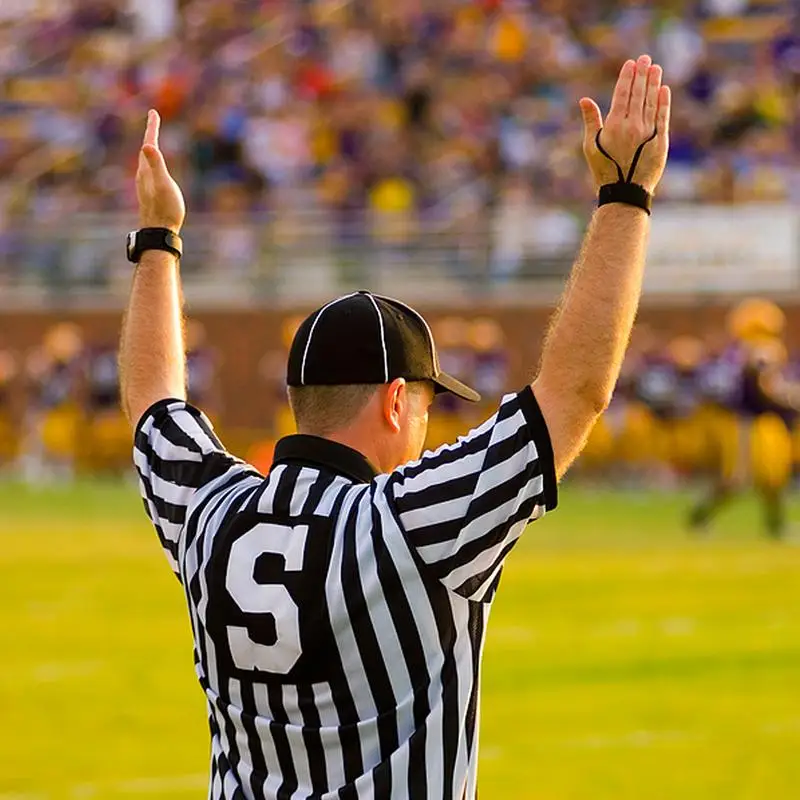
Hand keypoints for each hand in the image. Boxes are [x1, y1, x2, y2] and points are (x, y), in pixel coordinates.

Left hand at [136, 110, 184, 233]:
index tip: (153, 112)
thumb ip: (156, 165)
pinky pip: (150, 172)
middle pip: (145, 150)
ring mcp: (145, 186)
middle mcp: (143, 176)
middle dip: (150, 134)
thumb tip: (147, 145)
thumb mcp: (163, 185)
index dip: (152, 128)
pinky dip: (152, 162)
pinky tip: (154, 169)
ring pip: (145, 161)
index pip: (148, 143)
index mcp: (146, 170)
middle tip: (154, 121)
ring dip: (149, 149)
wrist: (159, 233)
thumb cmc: (165, 210)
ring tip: (152, 141)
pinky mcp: (150, 195)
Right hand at [579, 55, 670, 194]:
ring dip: (653, 83)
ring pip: (651, 101)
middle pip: (638, 94)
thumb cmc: (604, 170)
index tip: (631, 63)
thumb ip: (591, 121)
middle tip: (645, 58)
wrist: (624, 191)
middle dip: (641, 74)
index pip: (622, 95)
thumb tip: (584, 99)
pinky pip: (662, 116)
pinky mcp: (660, 140)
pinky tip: (664, 89)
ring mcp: (648, 131)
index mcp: (614, 125)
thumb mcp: (591, 146)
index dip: (627, 77)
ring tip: (655, 68)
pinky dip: (663, 102)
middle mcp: (632, 125)